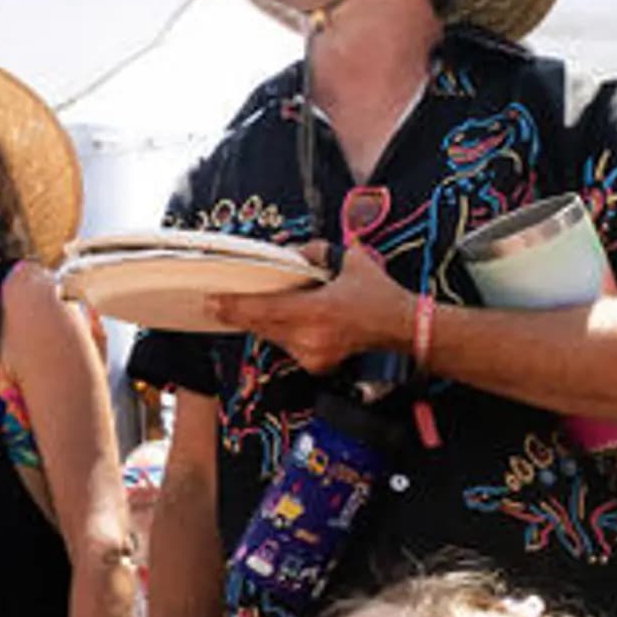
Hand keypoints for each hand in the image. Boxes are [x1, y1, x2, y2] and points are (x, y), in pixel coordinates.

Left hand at [209, 243, 406, 374]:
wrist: (403, 329)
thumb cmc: (378, 294)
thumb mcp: (350, 261)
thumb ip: (317, 252)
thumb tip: (293, 254)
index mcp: (318, 311)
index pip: (265, 310)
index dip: (236, 306)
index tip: (213, 300)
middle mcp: (310, 337)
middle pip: (262, 326)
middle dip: (238, 313)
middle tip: (214, 303)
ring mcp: (312, 355)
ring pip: (272, 336)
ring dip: (260, 321)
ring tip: (242, 306)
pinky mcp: (315, 364)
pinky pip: (286, 345)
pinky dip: (280, 331)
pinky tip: (279, 319)